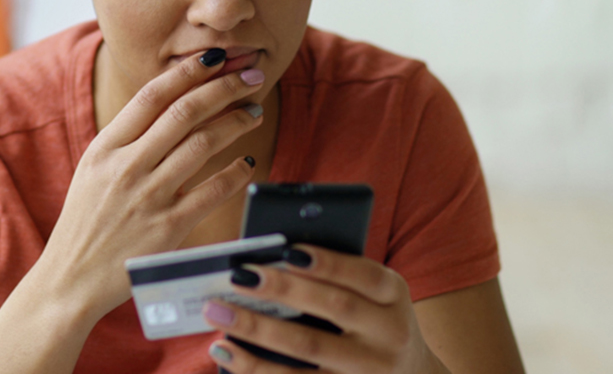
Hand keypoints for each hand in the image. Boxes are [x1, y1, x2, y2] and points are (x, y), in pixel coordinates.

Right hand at [33, 51, 264, 321]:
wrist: (70, 279)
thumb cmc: (86, 222)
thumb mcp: (94, 170)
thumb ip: (127, 139)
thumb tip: (168, 101)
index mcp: (105, 148)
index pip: (151, 95)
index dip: (188, 72)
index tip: (216, 58)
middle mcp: (125, 167)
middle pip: (183, 113)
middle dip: (223, 88)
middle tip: (250, 76)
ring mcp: (147, 197)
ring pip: (202, 144)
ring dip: (235, 123)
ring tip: (254, 112)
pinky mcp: (167, 228)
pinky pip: (212, 192)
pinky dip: (236, 173)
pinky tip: (249, 162)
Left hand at [202, 245, 449, 373]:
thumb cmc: (375, 321)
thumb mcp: (375, 295)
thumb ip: (339, 277)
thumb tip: (273, 256)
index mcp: (393, 294)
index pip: (363, 273)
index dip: (328, 262)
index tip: (288, 250)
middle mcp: (389, 333)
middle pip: (333, 307)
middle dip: (282, 290)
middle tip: (238, 276)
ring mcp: (369, 370)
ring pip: (309, 349)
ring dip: (258, 330)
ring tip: (218, 313)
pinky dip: (256, 368)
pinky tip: (226, 352)